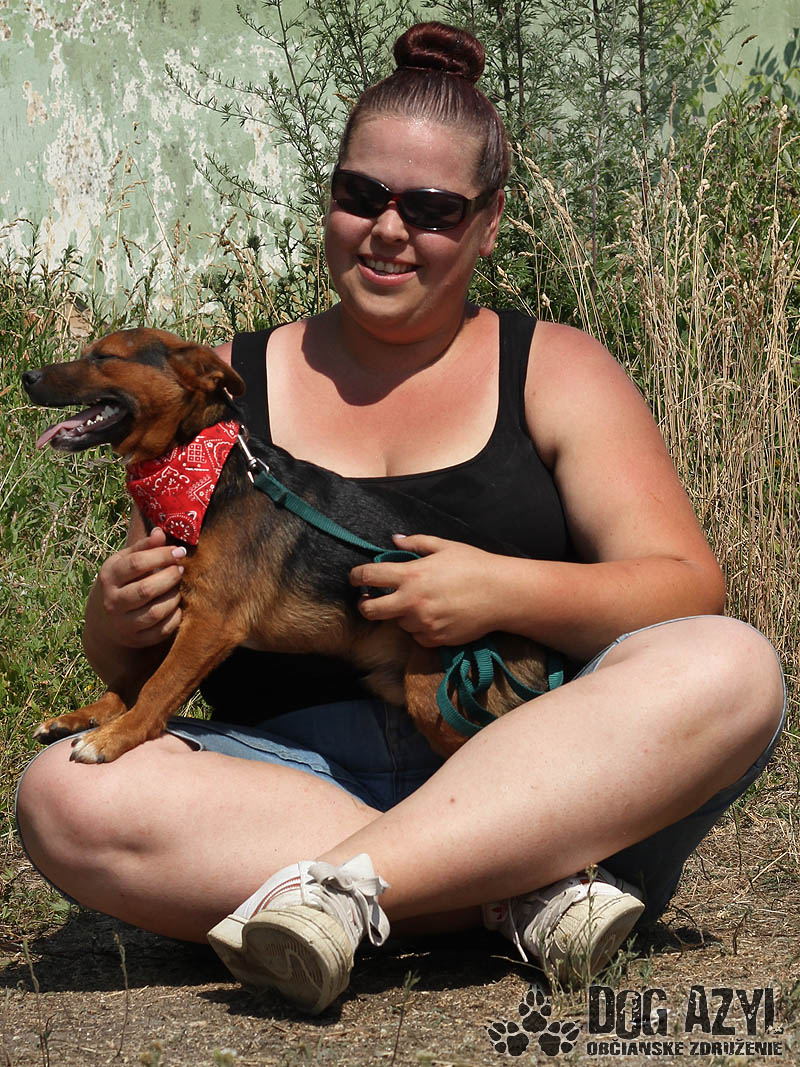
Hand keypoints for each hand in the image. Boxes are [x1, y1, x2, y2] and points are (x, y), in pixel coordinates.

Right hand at [94, 526, 184, 647]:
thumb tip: (161, 532)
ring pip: (155, 612)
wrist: (103, 622)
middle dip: (170, 577)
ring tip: (178, 588)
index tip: (179, 551)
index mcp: (109, 577)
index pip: (136, 563)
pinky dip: (174, 618)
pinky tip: (176, 607)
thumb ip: (143, 547)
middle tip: (180, 569)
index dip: (161, 555)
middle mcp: (113, 601)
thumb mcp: (123, 562)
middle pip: (146, 589)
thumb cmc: (120, 583)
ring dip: (173, 598)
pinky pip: (161, 631)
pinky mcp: (136, 639)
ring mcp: (123, 623)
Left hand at [350, 534, 503, 646]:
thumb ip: (416, 542)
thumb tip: (394, 540)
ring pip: (397, 623)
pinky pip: (416, 636)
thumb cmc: (474, 565)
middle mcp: (412, 602)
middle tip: (370, 599)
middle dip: (365, 604)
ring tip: (420, 602)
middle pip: (370, 610)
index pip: (369, 576)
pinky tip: (434, 615)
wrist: (502, 594)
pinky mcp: (435, 639)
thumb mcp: (445, 546)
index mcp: (411, 575)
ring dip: (400, 614)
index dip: (356, 576)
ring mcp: (422, 623)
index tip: (354, 578)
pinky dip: (419, 627)